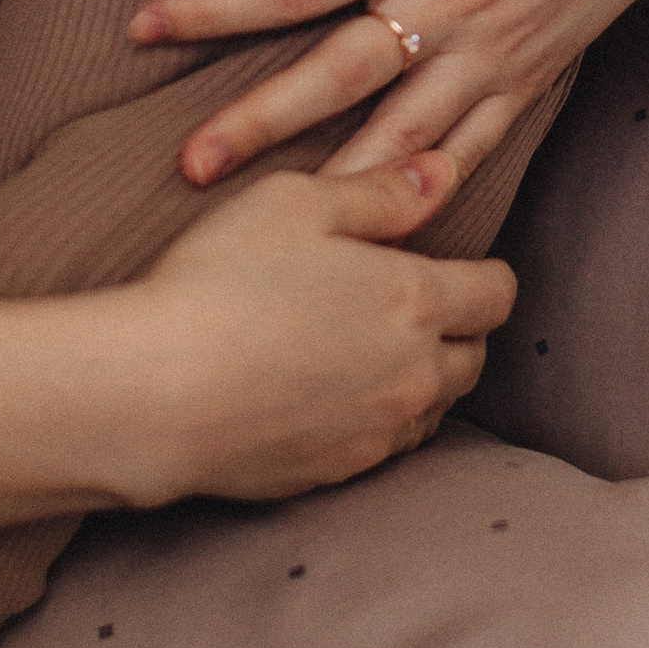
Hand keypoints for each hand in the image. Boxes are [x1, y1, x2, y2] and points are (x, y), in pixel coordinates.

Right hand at [114, 153, 511, 506]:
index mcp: (416, 301)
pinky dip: (376, 419)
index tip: (455, 265)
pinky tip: (331, 396)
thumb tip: (442, 172)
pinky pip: (384, 447)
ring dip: (420, 379)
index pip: (496, 293)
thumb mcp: (295, 203)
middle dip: (458, 330)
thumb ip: (381, 191)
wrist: (152, 395)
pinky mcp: (337, 474)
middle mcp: (413, 375)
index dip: (484, 274)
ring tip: (372, 351)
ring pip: (433, 409)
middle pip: (475, 358)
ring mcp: (377, 433)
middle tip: (409, 305)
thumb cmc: (217, 283)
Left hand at [131, 0, 648, 187]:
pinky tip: (386, 231)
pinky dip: (429, 190)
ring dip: (334, 181)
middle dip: (257, 123)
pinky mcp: (537, 74)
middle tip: (187, 167)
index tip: (144, 25)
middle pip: (337, 75)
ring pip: (403, 133)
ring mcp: (499, 46)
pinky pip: (475, 146)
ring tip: (272, 223)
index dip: (215, 6)